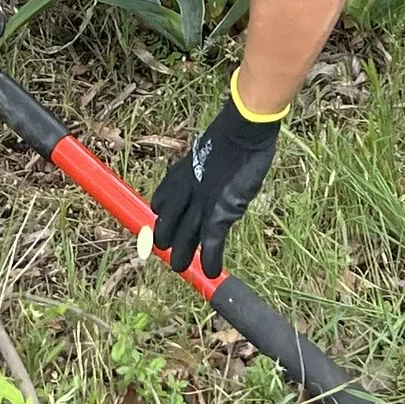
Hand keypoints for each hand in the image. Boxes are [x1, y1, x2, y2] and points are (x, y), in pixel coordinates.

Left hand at [147, 85, 282, 277]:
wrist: (242, 131)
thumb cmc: (231, 135)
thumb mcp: (208, 151)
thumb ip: (203, 168)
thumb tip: (210, 173)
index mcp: (180, 175)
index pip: (162, 201)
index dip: (164, 215)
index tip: (166, 225)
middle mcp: (184, 192)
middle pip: (168, 223)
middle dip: (167, 240)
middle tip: (169, 252)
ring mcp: (201, 204)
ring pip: (185, 237)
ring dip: (182, 255)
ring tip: (180, 268)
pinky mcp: (219, 212)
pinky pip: (211, 242)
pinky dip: (210, 258)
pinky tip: (210, 272)